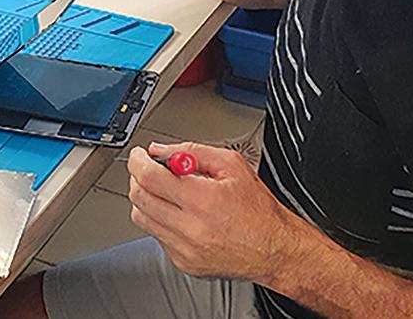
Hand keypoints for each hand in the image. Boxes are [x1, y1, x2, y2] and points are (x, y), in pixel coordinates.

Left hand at [127, 141, 298, 281]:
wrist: (274, 249)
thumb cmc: (258, 210)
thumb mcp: (232, 166)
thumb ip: (192, 152)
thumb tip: (161, 150)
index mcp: (203, 200)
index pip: (150, 177)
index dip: (138, 161)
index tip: (138, 155)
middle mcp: (191, 228)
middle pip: (140, 198)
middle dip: (138, 178)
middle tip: (149, 169)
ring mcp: (184, 249)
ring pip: (142, 218)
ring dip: (146, 199)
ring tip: (165, 191)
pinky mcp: (183, 263)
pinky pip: (156, 236)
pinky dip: (160, 221)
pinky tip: (179, 214)